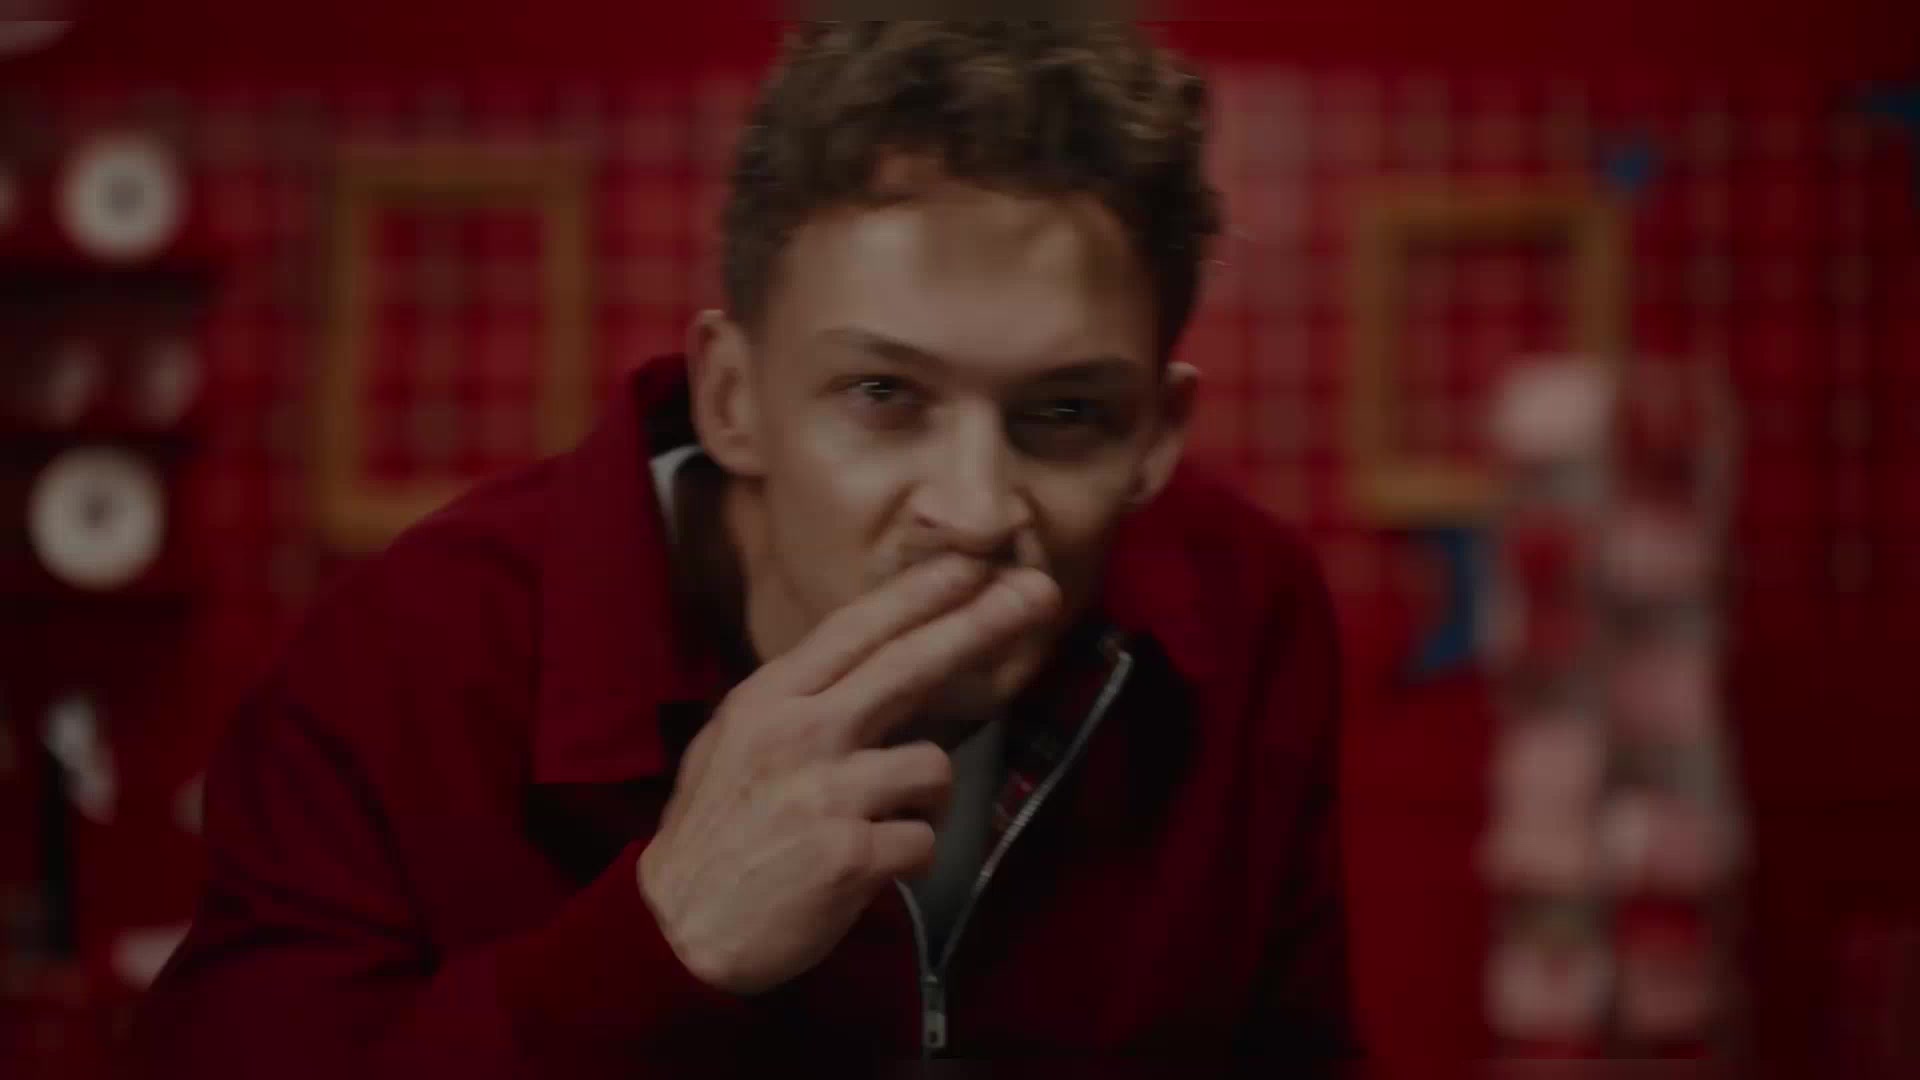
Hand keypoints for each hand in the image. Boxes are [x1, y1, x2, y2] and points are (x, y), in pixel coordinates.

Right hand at [637, 556, 1059, 995]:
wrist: (676, 933)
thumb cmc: (710, 835)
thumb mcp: (731, 744)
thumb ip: (795, 703)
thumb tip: (864, 663)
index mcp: (769, 700)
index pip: (856, 629)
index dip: (920, 592)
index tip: (972, 562)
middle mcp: (800, 734)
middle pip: (909, 665)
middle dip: (981, 623)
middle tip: (1037, 593)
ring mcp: (827, 793)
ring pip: (932, 766)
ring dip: (928, 799)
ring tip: (886, 822)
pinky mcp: (851, 854)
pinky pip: (923, 840)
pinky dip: (910, 857)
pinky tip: (872, 869)